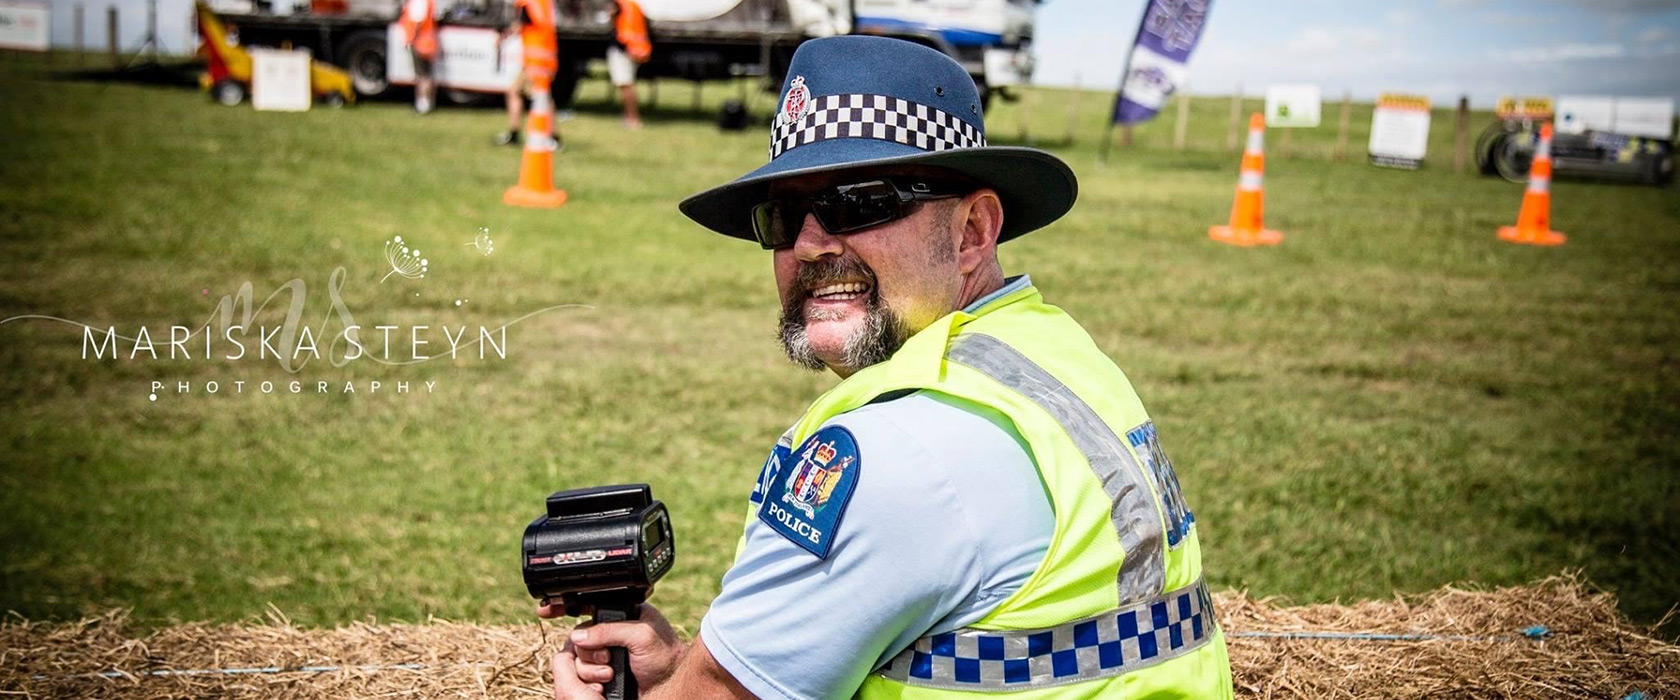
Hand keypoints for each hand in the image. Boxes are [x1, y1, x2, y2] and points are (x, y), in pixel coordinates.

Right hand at [540, 602, 686, 691]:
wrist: (670, 688)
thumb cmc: (665, 658)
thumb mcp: (641, 635)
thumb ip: (610, 630)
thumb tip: (579, 636)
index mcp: (621, 614)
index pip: (588, 604)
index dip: (565, 604)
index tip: (545, 610)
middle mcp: (610, 633)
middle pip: (577, 636)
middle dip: (587, 651)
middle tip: (607, 659)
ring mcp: (605, 654)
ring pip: (576, 658)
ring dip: (589, 668)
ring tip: (611, 674)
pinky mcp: (602, 674)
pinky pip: (580, 675)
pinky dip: (588, 679)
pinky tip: (603, 684)